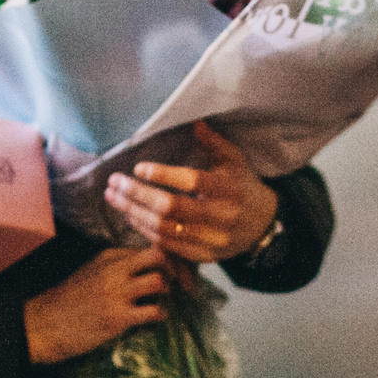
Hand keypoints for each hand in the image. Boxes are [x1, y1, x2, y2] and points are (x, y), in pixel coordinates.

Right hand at [23, 247, 172, 363]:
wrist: (44, 323)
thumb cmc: (70, 299)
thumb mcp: (92, 271)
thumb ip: (118, 265)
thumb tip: (148, 267)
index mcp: (109, 256)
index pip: (149, 246)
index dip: (168, 257)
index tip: (174, 269)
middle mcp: (114, 269)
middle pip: (159, 255)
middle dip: (175, 268)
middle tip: (179, 282)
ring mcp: (117, 292)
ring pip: (160, 281)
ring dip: (167, 292)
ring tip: (161, 299)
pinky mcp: (118, 317)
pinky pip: (154, 311)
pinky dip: (161, 314)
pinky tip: (156, 317)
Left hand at [103, 121, 280, 263]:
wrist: (263, 225)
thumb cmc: (243, 186)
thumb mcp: (234, 160)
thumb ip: (213, 142)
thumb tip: (194, 120)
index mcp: (228, 189)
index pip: (192, 182)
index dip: (164, 175)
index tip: (139, 168)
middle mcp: (220, 216)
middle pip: (171, 208)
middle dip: (138, 195)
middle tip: (115, 182)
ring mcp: (211, 239)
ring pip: (165, 229)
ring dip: (135, 212)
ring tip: (114, 197)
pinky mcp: (203, 256)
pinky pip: (168, 245)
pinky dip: (145, 229)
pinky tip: (131, 215)